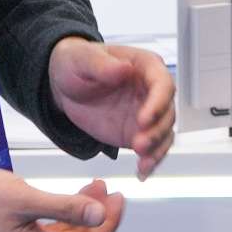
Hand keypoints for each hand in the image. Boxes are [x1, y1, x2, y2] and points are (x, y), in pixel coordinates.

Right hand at [0, 170, 125, 231]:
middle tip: (109, 189)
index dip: (109, 223)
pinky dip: (69, 213)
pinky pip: (55, 230)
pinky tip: (75, 195)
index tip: (118, 197)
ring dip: (86, 214)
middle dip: (101, 217)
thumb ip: (65, 208)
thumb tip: (99, 216)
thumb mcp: (25, 199)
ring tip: (96, 187)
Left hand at [47, 37, 176, 175]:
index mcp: (145, 66)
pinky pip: (153, 148)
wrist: (64, 87)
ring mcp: (147, 113)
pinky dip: (150, 161)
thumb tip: (125, 69)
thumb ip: (102, 65)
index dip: (157, 102)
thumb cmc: (75, 64)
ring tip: (142, 162)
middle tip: (139, 145)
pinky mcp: (138, 132)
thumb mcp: (82, 59)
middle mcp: (151, 90)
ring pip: (164, 133)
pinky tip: (142, 172)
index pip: (162, 84)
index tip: (144, 119)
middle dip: (157, 131)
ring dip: (157, 149)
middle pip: (167, 112)